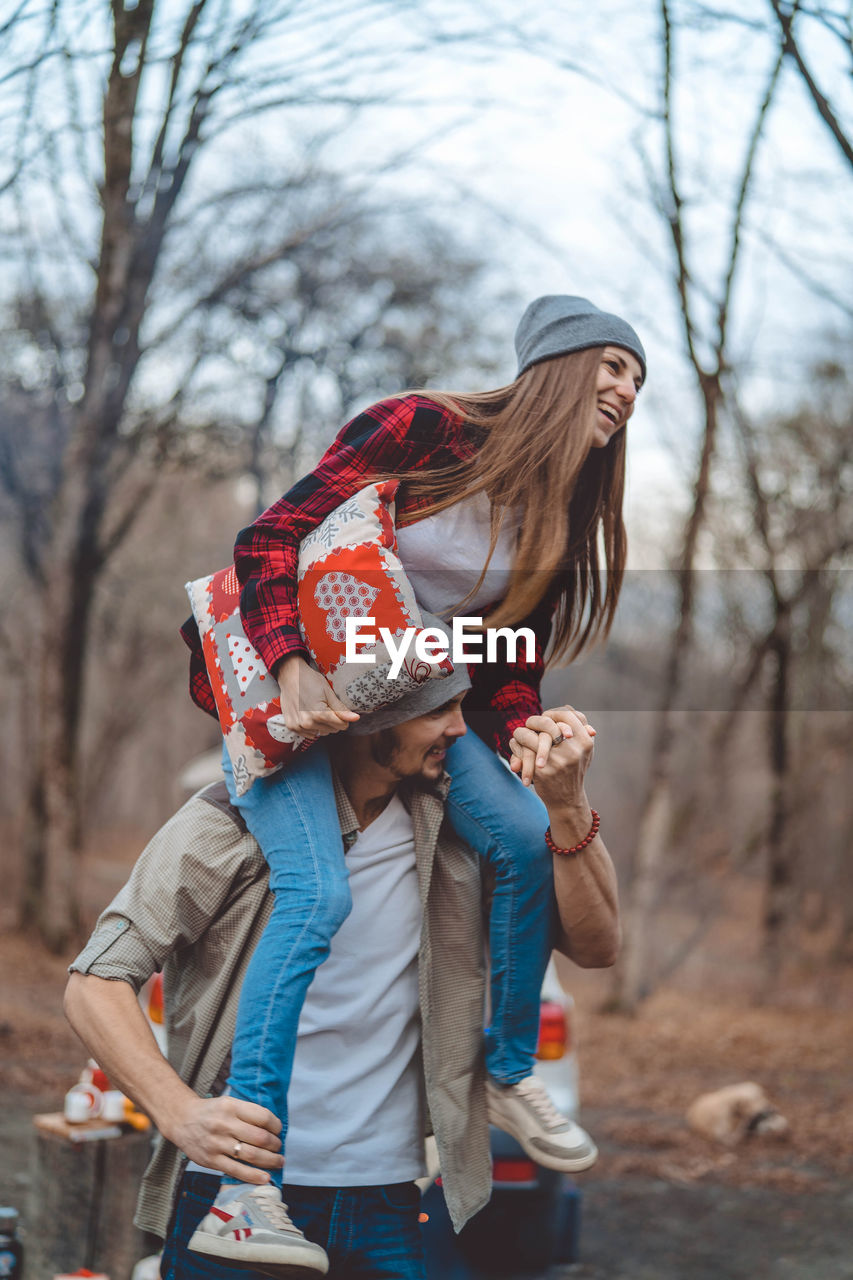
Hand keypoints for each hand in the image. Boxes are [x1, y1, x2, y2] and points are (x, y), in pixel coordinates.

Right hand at [168, 1095, 283, 1184]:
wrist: (181, 1120)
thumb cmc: (211, 1112)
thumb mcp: (228, 1103)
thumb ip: (247, 1113)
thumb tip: (273, 1129)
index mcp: (231, 1107)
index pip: (263, 1116)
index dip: (276, 1126)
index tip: (278, 1131)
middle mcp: (224, 1124)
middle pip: (259, 1138)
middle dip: (275, 1145)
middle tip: (279, 1148)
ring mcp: (217, 1144)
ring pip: (251, 1155)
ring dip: (270, 1160)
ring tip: (279, 1161)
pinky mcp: (211, 1161)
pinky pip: (236, 1171)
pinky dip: (254, 1176)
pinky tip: (265, 1178)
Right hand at [275, 653, 359, 736]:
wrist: (290, 675)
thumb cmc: (310, 680)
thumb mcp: (328, 692)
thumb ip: (341, 709)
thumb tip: (356, 718)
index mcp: (319, 714)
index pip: (342, 725)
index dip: (343, 717)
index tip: (338, 709)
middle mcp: (308, 723)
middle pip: (332, 730)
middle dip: (333, 721)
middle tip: (325, 706)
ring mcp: (298, 726)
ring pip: (321, 733)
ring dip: (322, 725)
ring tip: (315, 709)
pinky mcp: (291, 726)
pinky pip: (309, 734)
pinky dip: (311, 727)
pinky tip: (308, 714)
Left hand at [508, 707, 595, 788]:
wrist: (567, 801)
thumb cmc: (573, 772)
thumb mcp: (583, 752)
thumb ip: (580, 731)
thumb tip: (570, 709)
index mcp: (585, 741)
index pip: (568, 713)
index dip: (555, 713)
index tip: (547, 718)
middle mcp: (572, 749)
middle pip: (547, 721)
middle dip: (534, 721)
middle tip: (530, 726)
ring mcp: (557, 759)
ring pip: (530, 734)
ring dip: (521, 734)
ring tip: (518, 736)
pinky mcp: (542, 770)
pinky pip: (522, 749)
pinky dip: (516, 747)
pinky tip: (516, 750)